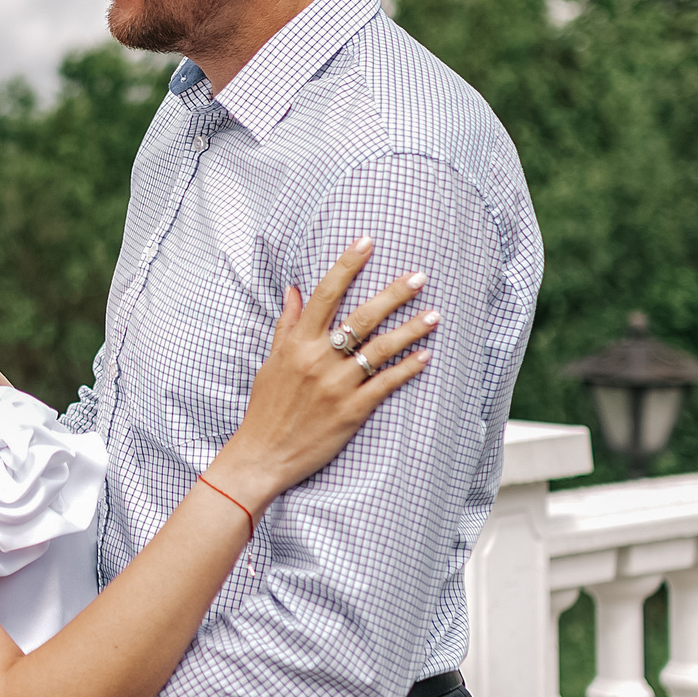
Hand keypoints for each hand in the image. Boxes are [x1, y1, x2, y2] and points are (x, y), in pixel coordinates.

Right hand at [212, 237, 434, 510]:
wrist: (263, 454)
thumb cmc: (266, 407)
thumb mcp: (271, 361)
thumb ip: (286, 325)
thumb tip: (293, 290)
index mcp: (296, 343)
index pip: (324, 293)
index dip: (347, 265)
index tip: (366, 241)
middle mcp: (318, 359)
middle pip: (361, 317)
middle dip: (393, 294)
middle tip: (418, 275)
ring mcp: (337, 385)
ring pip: (380, 349)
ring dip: (410, 330)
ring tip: (434, 315)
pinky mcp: (351, 410)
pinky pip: (385, 384)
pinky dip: (406, 370)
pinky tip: (425, 357)